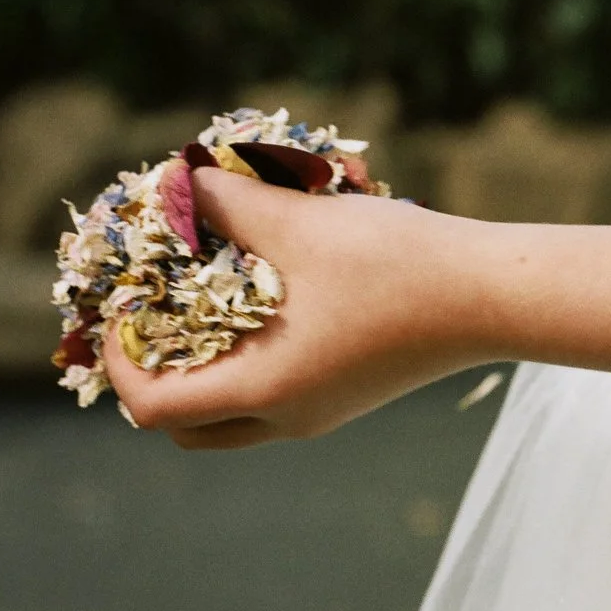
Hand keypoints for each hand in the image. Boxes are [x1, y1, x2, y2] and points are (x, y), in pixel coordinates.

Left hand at [103, 169, 487, 449]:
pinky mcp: (349, 395)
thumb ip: (225, 204)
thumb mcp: (299, 223)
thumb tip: (175, 184)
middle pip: (186, 426)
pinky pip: (272, 397)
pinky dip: (246, 363)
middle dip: (153, 377)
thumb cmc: (396, 264)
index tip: (123, 306)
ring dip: (202, 372)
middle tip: (153, 316)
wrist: (492, 295)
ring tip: (203, 305)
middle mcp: (288, 417)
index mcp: (264, 391)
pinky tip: (264, 301)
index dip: (119, 361)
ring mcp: (322, 412)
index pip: (152, 407)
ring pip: (230, 416)